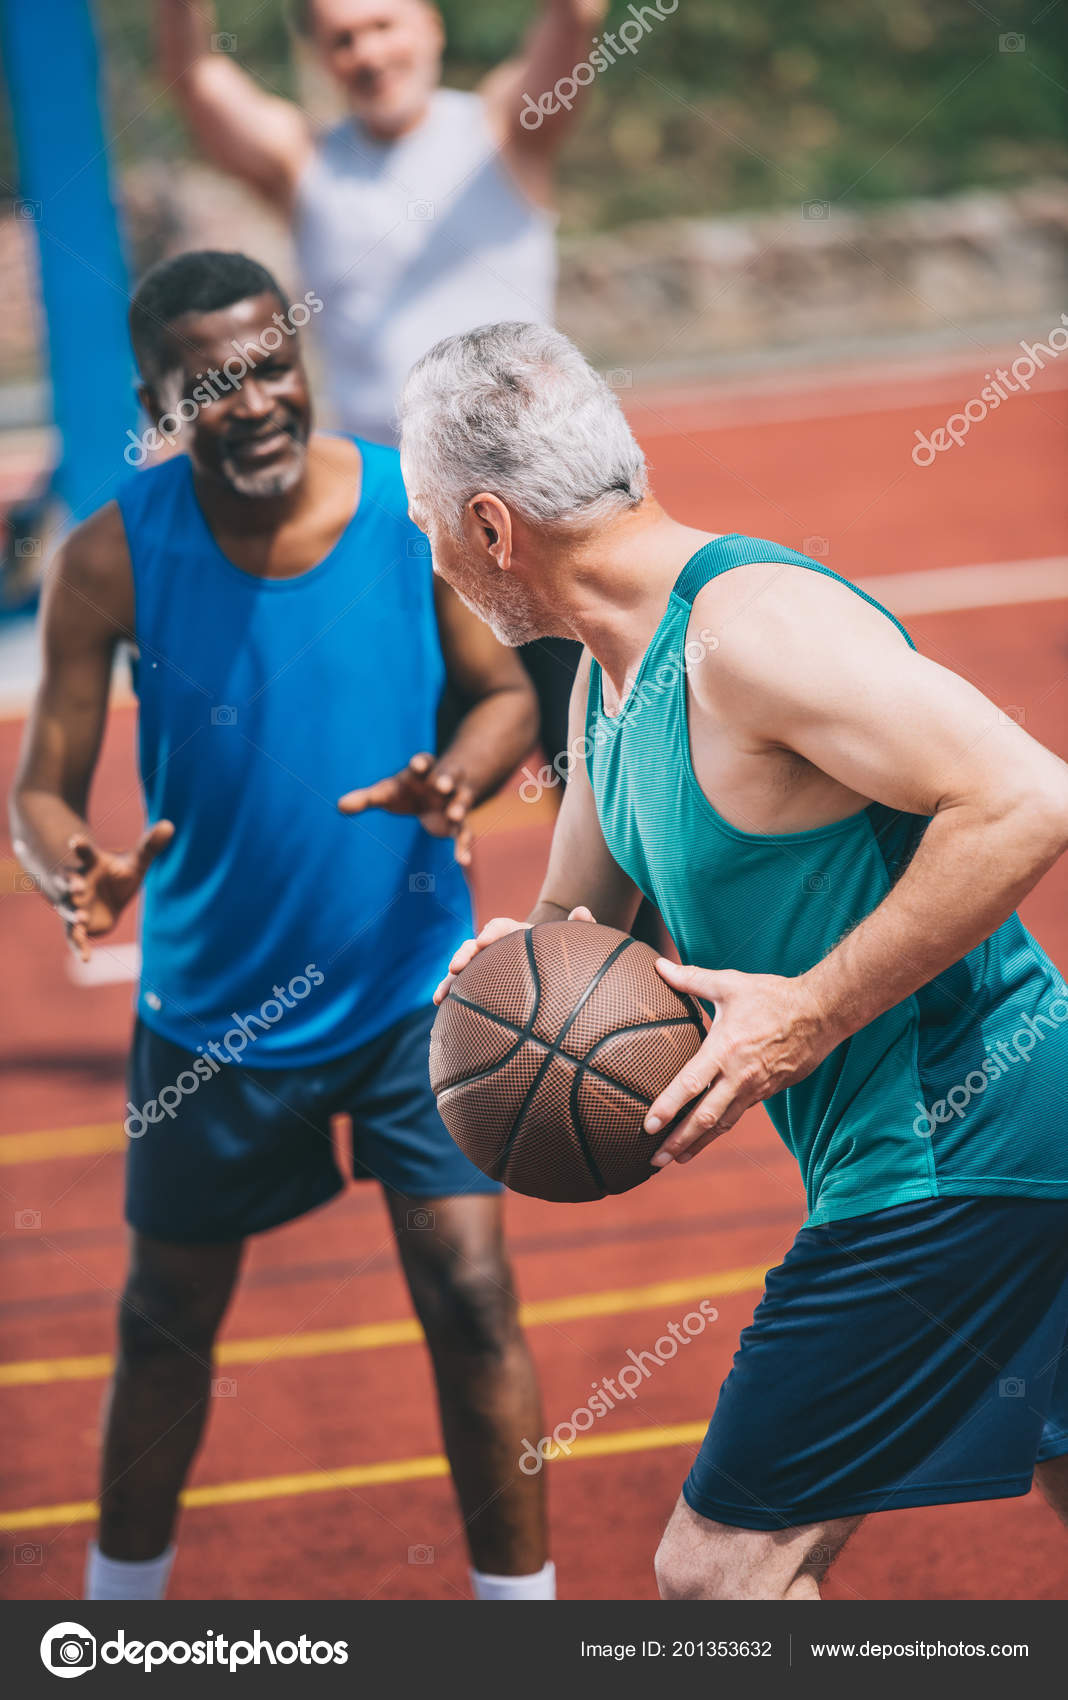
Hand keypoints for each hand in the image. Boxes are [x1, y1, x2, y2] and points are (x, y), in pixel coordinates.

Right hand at [58, 821, 174, 961]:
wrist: (106, 896)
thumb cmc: (119, 875)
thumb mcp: (136, 862)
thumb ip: (150, 846)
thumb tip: (170, 824)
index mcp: (90, 864)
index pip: (85, 853)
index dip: (80, 847)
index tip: (75, 841)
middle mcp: (78, 883)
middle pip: (69, 882)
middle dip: (71, 884)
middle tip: (77, 887)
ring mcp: (74, 904)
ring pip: (68, 909)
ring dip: (73, 913)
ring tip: (82, 917)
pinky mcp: (76, 925)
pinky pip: (75, 937)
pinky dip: (80, 946)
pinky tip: (87, 958)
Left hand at [339, 753, 476, 865]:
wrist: (436, 794)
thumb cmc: (405, 790)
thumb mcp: (386, 792)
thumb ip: (366, 798)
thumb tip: (339, 806)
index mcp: (423, 770)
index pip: (424, 761)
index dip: (421, 762)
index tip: (417, 764)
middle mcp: (443, 782)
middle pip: (449, 776)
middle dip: (446, 779)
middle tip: (443, 785)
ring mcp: (454, 800)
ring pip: (461, 801)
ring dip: (459, 807)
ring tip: (454, 815)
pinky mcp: (459, 822)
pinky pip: (464, 832)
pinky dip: (463, 846)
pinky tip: (463, 861)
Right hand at [433, 905, 595, 1003]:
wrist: (556, 971)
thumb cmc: (563, 955)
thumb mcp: (572, 942)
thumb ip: (579, 928)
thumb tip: (583, 912)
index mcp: (517, 935)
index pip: (501, 928)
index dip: (492, 932)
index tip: (485, 941)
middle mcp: (497, 948)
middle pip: (475, 946)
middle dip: (465, 954)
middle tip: (457, 965)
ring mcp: (486, 967)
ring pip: (463, 969)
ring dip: (449, 978)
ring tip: (441, 995)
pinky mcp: (480, 985)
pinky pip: (462, 988)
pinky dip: (449, 993)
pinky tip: (440, 1005)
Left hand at [643, 961, 838, 1166]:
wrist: (821, 1012)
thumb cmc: (772, 995)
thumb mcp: (729, 983)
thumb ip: (691, 978)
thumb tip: (659, 964)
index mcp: (725, 1050)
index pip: (689, 1085)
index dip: (667, 1107)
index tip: (647, 1126)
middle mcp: (739, 1075)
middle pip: (704, 1118)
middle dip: (678, 1142)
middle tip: (655, 1160)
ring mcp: (755, 1088)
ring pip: (723, 1124)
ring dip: (698, 1144)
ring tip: (678, 1160)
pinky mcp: (768, 1092)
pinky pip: (739, 1114)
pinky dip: (720, 1129)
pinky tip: (707, 1136)